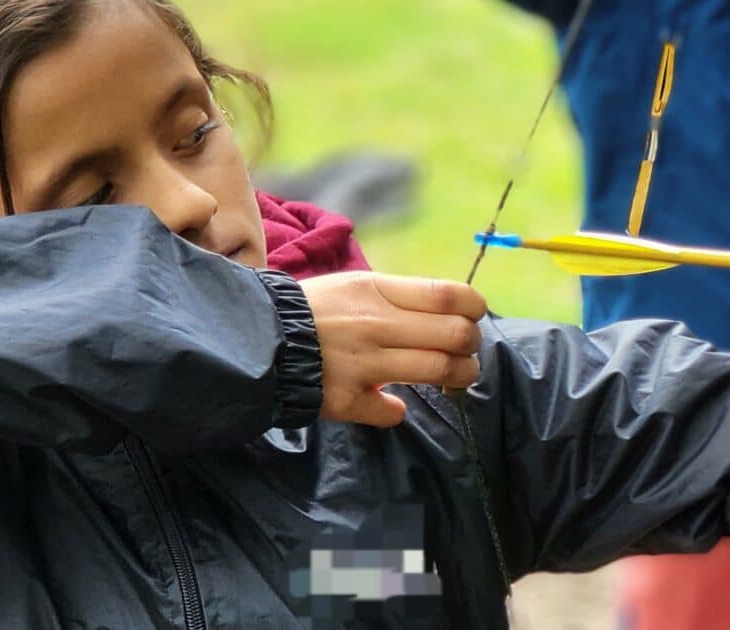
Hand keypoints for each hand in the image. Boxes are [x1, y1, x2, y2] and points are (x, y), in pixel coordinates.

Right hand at [299, 272, 485, 427]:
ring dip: (458, 377)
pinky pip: (390, 411)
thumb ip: (400, 298)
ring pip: (438, 371)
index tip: (472, 318)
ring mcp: (361, 364)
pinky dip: (395, 411)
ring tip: (452, 377)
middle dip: (472, 345)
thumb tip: (452, 312)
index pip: (450, 296)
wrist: (255, 337)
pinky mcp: (345, 399)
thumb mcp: (355, 286)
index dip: (475, 309)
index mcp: (377, 291)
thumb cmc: (314, 309)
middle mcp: (373, 325)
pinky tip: (392, 405)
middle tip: (465, 351)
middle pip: (456, 335)